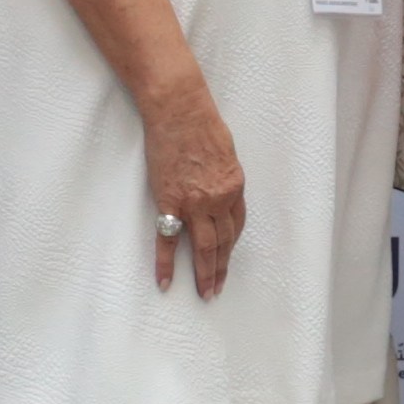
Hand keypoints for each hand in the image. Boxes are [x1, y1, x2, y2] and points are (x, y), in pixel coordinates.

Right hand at [141, 84, 244, 297]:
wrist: (178, 111)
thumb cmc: (201, 123)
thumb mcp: (226, 153)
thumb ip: (223, 177)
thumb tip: (217, 191)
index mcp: (234, 187)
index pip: (236, 226)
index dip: (231, 245)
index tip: (227, 259)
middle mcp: (218, 200)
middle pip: (223, 242)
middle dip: (220, 268)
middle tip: (216, 289)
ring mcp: (194, 203)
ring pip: (203, 247)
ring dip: (204, 272)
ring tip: (204, 292)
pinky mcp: (169, 201)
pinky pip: (169, 240)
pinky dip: (166, 263)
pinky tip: (166, 281)